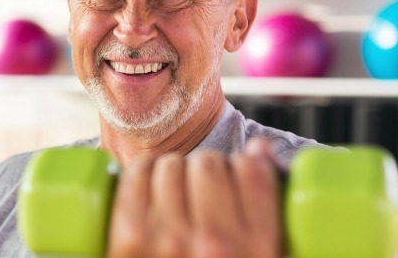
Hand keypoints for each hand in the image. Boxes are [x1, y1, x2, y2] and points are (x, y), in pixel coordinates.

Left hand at [107, 138, 279, 257]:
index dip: (247, 165)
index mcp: (260, 251)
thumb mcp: (263, 254)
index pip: (254, 171)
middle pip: (210, 164)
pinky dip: (143, 170)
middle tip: (202, 190)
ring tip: (175, 192)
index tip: (238, 178)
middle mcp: (216, 245)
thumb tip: (260, 149)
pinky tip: (148, 182)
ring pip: (172, 165)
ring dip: (174, 171)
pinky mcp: (130, 238)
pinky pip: (138, 173)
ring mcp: (169, 242)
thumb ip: (268, 208)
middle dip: (208, 169)